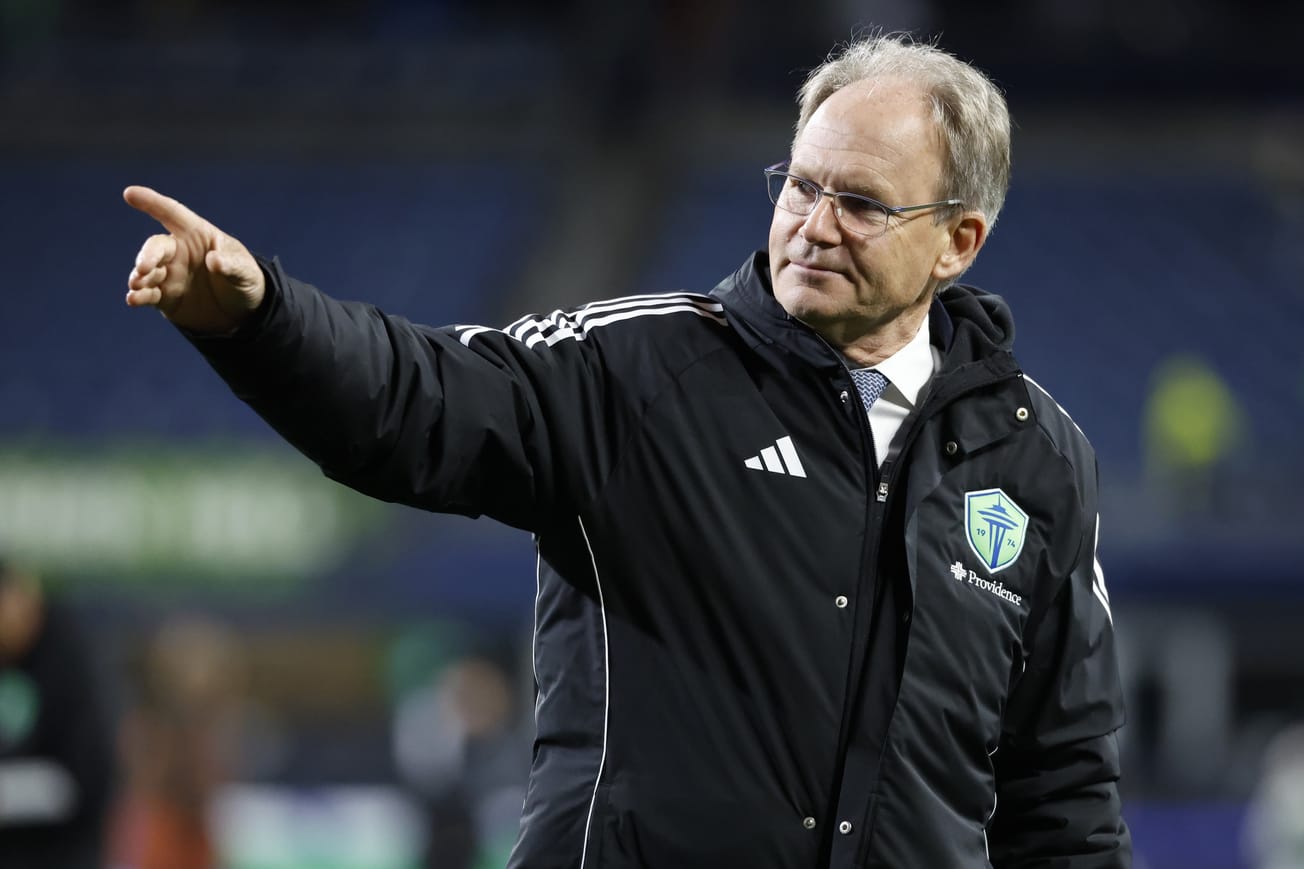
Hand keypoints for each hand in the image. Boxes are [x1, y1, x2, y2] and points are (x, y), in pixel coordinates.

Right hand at [123, 186, 265, 332]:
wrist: (245, 311)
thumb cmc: (245, 280)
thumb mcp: (245, 271)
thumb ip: (231, 265)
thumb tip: (214, 261)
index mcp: (197, 235)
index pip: (172, 214)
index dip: (152, 203)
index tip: (130, 194)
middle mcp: (179, 252)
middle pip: (157, 247)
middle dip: (148, 255)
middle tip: (144, 268)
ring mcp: (170, 274)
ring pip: (147, 271)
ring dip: (139, 276)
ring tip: (136, 285)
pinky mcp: (166, 297)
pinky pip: (148, 294)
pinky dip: (139, 296)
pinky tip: (133, 299)